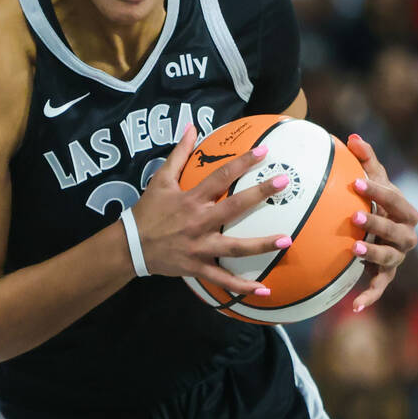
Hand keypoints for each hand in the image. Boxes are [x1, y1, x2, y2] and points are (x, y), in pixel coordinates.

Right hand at [132, 124, 292, 295]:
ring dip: (261, 245)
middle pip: (233, 208)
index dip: (241, 163)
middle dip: (259, 194)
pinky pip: (222, 280)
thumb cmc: (148, 211)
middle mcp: (198, 222)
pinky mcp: (197, 266)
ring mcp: (199, 247)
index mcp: (191, 200)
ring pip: (234, 247)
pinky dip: (242, 287)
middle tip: (283, 183)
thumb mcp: (160, 180)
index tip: (264, 152)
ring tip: (286, 241)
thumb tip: (192, 127)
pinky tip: (264, 291)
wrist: (130, 246)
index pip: (220, 177)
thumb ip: (179, 154)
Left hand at [347, 133, 417, 311]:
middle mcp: (407, 236)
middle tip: (354, 215)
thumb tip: (353, 136)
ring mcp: (397, 257)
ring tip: (352, 249)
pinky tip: (354, 307)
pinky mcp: (385, 275)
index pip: (394, 199)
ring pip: (389, 258)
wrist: (380, 229)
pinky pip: (379, 287)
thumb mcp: (372, 180)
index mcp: (405, 211)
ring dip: (372, 254)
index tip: (354, 181)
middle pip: (397, 230)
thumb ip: (366, 160)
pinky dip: (369, 297)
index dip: (376, 190)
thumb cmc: (374, 201)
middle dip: (378, 222)